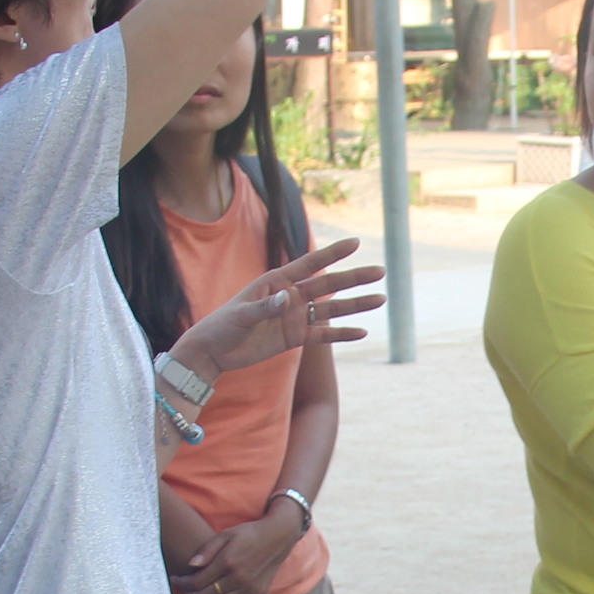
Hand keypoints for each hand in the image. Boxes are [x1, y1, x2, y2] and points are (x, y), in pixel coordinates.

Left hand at [175, 240, 384, 379]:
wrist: (214, 351)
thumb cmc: (222, 326)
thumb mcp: (241, 315)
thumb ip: (266, 306)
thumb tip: (288, 298)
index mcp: (276, 282)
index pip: (309, 264)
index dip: (332, 253)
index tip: (355, 242)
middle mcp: (290, 296)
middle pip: (328, 285)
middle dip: (354, 278)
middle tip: (379, 271)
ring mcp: (294, 316)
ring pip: (331, 309)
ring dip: (355, 305)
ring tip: (380, 299)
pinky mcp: (294, 337)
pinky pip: (322, 335)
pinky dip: (341, 334)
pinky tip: (361, 332)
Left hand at [178, 510, 300, 593]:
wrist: (277, 537)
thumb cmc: (248, 533)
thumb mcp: (226, 534)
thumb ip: (208, 550)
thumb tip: (191, 565)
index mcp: (228, 561)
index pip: (197, 580)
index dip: (182, 582)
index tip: (175, 579)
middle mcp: (238, 578)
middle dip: (189, 593)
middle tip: (182, 588)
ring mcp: (249, 589)